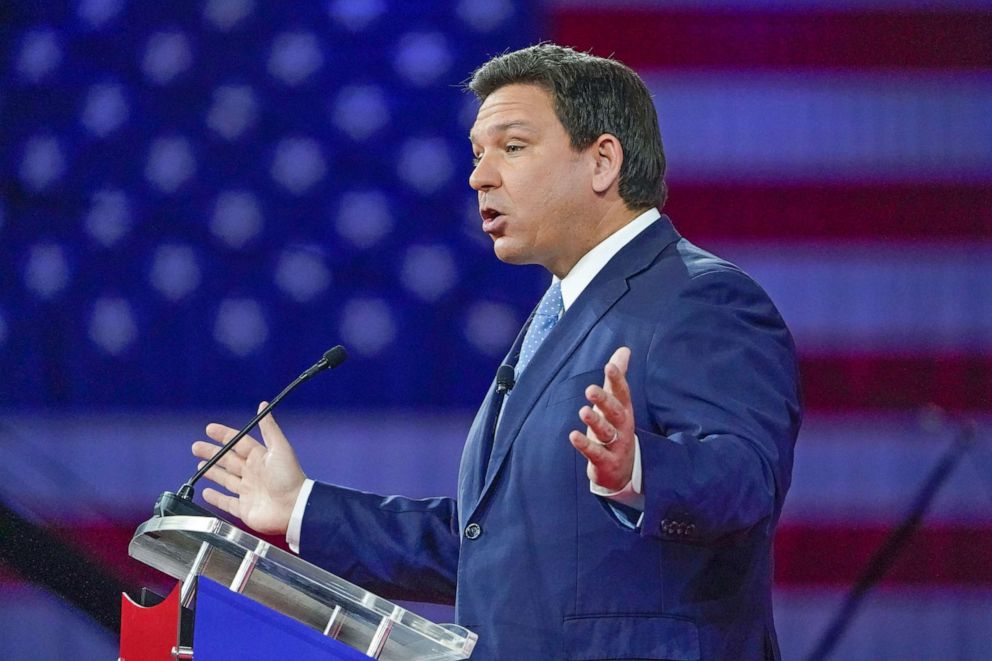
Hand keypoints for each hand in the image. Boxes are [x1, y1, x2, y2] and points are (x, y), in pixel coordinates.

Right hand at [191, 402, 305, 535]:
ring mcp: (248, 491)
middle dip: (212, 453)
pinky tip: (206, 492)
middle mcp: (253, 473)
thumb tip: (263, 405)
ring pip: (225, 479)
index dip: (224, 436)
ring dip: (213, 472)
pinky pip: (226, 502)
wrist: (294, 507)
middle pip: (228, 460)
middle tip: (196, 447)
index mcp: (260, 458)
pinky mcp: (244, 509)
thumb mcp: (280, 448)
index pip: (238, 443)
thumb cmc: (289, 477)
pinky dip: (216, 498)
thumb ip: (269, 428)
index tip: (209, 429)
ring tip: (201, 466)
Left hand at [569, 347, 635, 491]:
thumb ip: (617, 378)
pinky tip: (573, 436)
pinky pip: (596, 453)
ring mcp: (616, 445)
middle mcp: (623, 426)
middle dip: (605, 400)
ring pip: (607, 432)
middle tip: (590, 389)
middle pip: (616, 412)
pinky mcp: (606, 462)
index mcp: (624, 410)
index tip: (609, 366)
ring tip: (583, 412)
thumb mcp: (618, 403)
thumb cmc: (616, 429)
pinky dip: (585, 445)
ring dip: (595, 422)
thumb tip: (624, 350)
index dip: (617, 379)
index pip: (623, 393)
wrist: (623, 470)